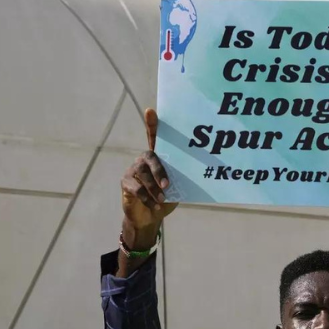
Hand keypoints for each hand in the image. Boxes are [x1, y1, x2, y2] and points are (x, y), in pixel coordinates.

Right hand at [120, 109, 176, 252]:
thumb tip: (202, 170)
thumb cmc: (165, 198)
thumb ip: (181, 177)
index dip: (152, 124)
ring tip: (162, 199)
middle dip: (159, 171)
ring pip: (142, 173)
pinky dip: (147, 197)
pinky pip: (136, 187)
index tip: (150, 111)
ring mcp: (133, 170)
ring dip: (153, 187)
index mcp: (157, 157)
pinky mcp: (126, 182)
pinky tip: (154, 205)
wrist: (150, 217)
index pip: (154, 137)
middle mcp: (143, 160)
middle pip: (150, 157)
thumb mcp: (177, 187)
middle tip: (167, 186)